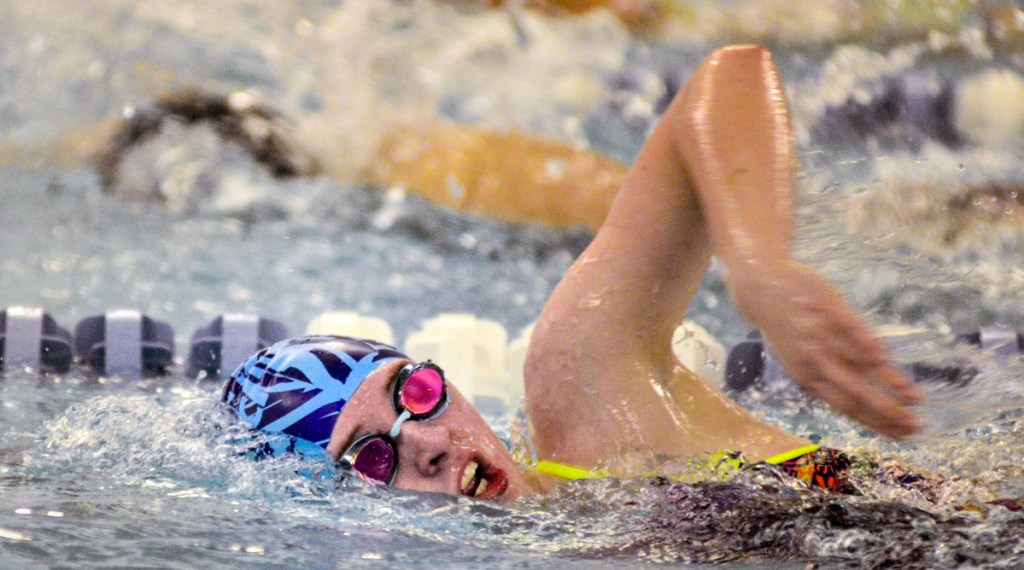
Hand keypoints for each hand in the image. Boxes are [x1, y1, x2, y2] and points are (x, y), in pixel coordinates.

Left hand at [726, 258, 921, 438]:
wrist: (760, 287)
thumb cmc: (787, 329)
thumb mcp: (799, 358)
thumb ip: (826, 378)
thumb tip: (860, 403)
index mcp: (807, 377)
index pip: (846, 407)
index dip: (875, 423)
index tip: (901, 436)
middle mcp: (814, 360)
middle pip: (854, 392)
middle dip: (887, 412)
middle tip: (916, 425)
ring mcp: (821, 334)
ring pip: (858, 364)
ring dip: (888, 383)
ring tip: (915, 398)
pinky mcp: (829, 308)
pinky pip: (851, 329)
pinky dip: (866, 345)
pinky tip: (885, 359)